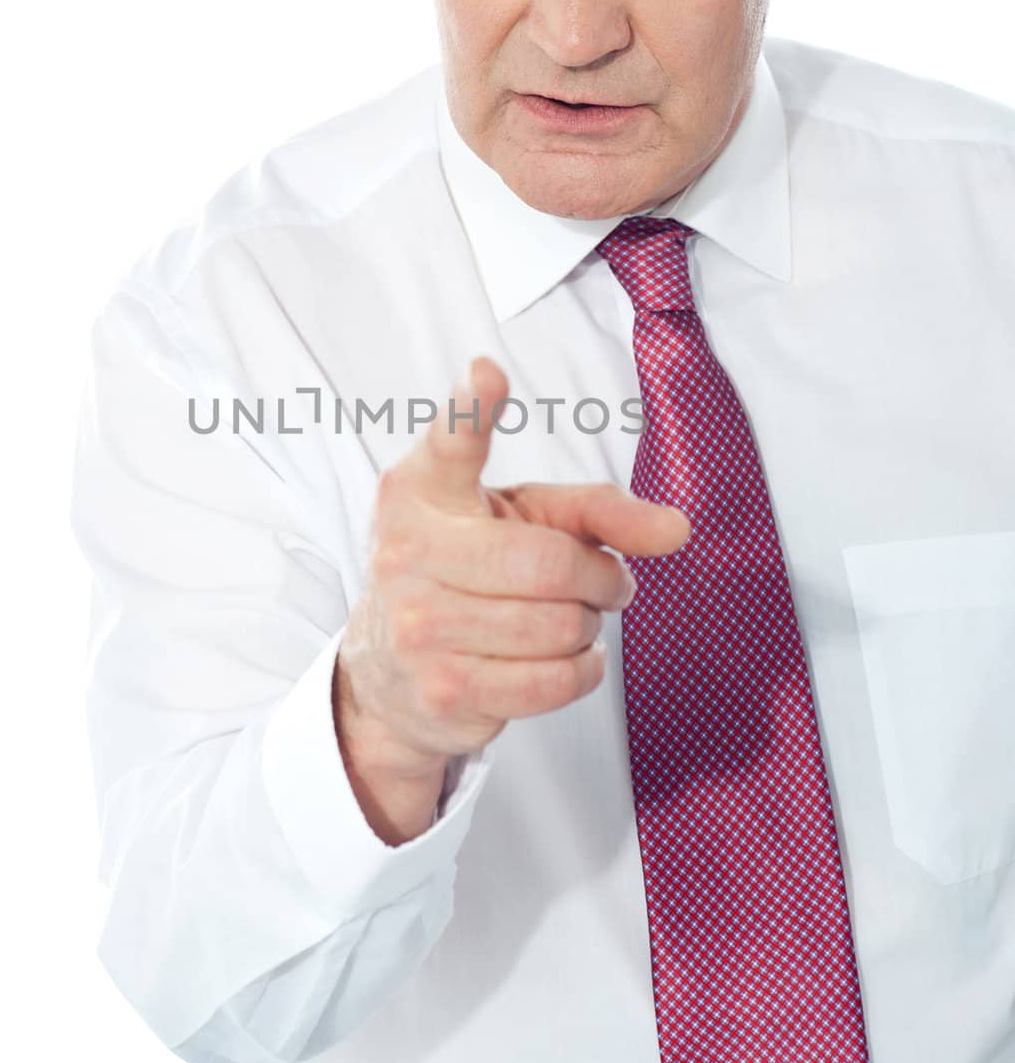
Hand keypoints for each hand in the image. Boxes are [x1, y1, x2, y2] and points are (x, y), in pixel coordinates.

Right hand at [334, 355, 690, 775]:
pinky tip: (561, 657)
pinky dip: (581, 670)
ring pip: (560, 626)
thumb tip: (676, 529)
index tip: (488, 373)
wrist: (387, 673)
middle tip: (606, 580)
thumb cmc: (465, 573)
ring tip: (570, 619)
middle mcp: (408, 552)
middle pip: (551, 563)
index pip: (451, 443)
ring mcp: (419, 626)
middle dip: (601, 577)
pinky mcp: (444, 689)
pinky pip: (555, 680)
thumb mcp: (521, 518)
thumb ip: (595, 508)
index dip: (472, 408)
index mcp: (420, 490)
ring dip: (589, 626)